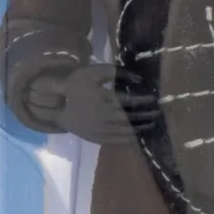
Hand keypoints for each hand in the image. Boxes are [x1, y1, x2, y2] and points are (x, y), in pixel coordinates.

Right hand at [21, 62, 150, 146]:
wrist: (57, 105)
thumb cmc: (77, 84)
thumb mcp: (94, 72)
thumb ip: (117, 72)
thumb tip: (139, 79)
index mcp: (103, 99)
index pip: (129, 102)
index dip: (144, 101)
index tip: (154, 99)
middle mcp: (103, 116)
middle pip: (130, 118)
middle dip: (146, 116)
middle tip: (157, 113)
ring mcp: (100, 129)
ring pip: (125, 131)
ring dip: (140, 128)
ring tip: (151, 124)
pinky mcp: (96, 138)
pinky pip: (117, 141)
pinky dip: (129, 139)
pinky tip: (137, 135)